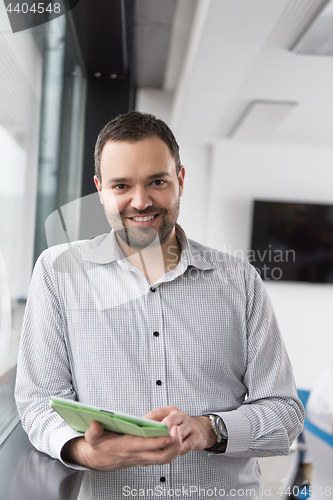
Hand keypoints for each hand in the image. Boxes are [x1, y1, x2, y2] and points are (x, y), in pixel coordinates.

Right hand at [61, 421, 181, 470]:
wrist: (98, 459)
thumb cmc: (99, 446)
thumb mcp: (92, 438)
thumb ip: (93, 431)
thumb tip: (95, 424)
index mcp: (126, 447)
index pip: (147, 445)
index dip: (160, 440)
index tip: (170, 432)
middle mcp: (137, 454)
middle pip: (161, 455)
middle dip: (174, 445)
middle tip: (179, 430)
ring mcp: (142, 458)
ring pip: (165, 458)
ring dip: (176, 449)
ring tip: (180, 433)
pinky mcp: (145, 458)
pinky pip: (162, 458)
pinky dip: (172, 451)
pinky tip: (175, 439)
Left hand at [144, 406, 216, 454]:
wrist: (201, 429)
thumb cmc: (179, 426)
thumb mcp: (168, 421)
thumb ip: (156, 424)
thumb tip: (139, 432)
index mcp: (170, 410)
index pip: (155, 414)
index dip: (146, 424)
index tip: (139, 432)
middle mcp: (180, 415)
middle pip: (168, 422)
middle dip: (160, 433)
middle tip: (153, 442)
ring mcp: (189, 425)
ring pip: (178, 434)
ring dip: (170, 444)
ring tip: (164, 450)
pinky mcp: (196, 436)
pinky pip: (186, 445)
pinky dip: (179, 451)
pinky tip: (176, 453)